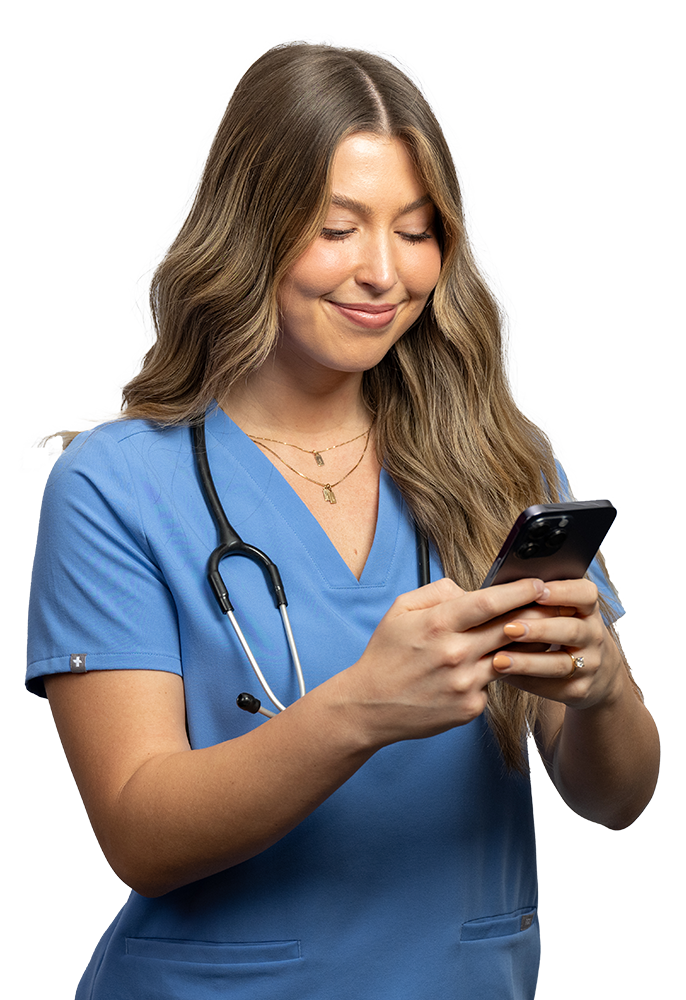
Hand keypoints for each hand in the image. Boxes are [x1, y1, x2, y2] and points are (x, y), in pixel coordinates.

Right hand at [334, 575, 548, 749]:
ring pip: (509, 657)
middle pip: (509, 628)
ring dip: (524, 645)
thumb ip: (437, 592)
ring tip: (534, 634)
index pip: (489, 602)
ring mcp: (465, 684)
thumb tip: (469, 589)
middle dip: (534, 614)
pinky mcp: (470, 708)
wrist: (369, 706)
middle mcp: (455, 654)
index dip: (519, 591)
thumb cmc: (386, 655)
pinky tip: (490, 668)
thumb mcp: (400, 610)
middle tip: (550, 605)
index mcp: (437, 625)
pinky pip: (493, 684)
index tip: (538, 583)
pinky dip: (494, 673)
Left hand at [490, 578, 624, 708]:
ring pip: (559, 664)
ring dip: (527, 662)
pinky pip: (551, 686)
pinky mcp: (578, 690)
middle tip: (509, 628)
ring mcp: (590, 665)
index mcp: (588, 609)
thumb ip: (538, 602)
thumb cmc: (564, 630)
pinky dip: (525, 680)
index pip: (584, 594)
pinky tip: (505, 676)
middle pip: (571, 630)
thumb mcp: (563, 611)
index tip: (537, 591)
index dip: (562, 591)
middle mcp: (593, 636)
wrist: (598, 672)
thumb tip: (498, 593)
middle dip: (538, 629)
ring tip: (499, 660)